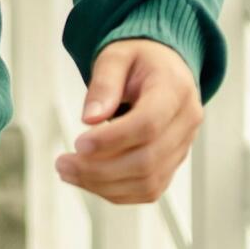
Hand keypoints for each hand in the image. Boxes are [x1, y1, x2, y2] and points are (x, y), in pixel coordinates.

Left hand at [55, 40, 202, 202]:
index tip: (79, 143)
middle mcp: (186, 121)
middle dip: (100, 169)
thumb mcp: (116, 57)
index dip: (112, 140)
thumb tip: (90, 118)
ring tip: (70, 172)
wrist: (163, 67)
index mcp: (175, 89)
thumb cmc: (141, 61)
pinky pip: (147, 190)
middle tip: (64, 163)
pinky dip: (115, 192)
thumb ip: (103, 84)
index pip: (148, 124)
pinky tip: (89, 180)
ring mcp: (182, 146)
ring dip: (103, 185)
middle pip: (147, 160)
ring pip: (147, 182)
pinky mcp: (172, 164)